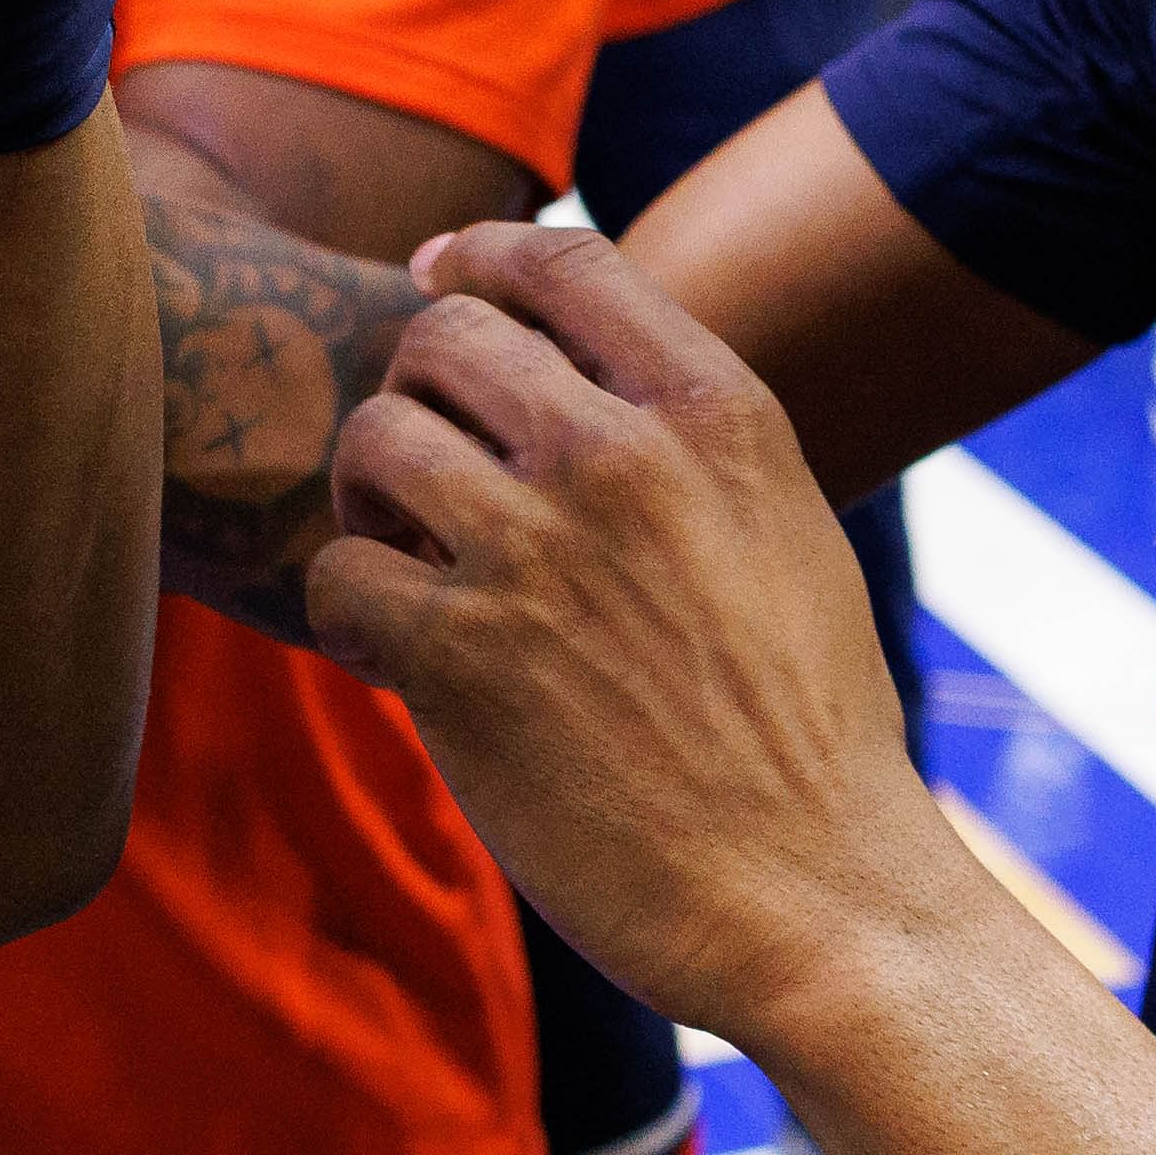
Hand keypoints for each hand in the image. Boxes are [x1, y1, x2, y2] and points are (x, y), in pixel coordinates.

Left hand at [309, 223, 964, 1051]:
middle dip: (416, 396)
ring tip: (408, 563)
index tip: (436, 280)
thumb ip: (686, 444)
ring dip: (369, 499)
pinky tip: (397, 655)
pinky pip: (338, 579)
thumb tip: (570, 381)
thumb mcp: (784, 532)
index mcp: (718, 413)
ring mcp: (538, 553)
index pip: (562, 260)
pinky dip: (348, 614)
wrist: (817, 895)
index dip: (477, 259)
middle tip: (423, 476)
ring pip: (375, 441)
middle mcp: (624, 457)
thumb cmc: (805, 735)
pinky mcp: (463, 659)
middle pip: (443, 339)